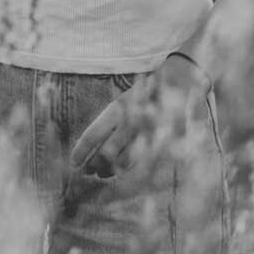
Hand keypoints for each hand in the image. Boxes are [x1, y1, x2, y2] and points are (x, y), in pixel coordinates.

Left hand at [70, 52, 207, 173]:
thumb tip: (92, 144)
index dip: (81, 152)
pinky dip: (128, 169)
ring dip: (110, 170)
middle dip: (94, 165)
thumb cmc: (147, 92)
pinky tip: (121, 171)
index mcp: (117, 110)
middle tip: (87, 172)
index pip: (93, 135)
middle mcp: (129, 123)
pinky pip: (143, 160)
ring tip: (102, 174)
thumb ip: (111, 121)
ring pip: (123, 160)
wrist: (180, 80)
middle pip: (105, 152)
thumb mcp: (125, 101)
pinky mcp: (161, 141)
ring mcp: (145, 133)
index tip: (74, 163)